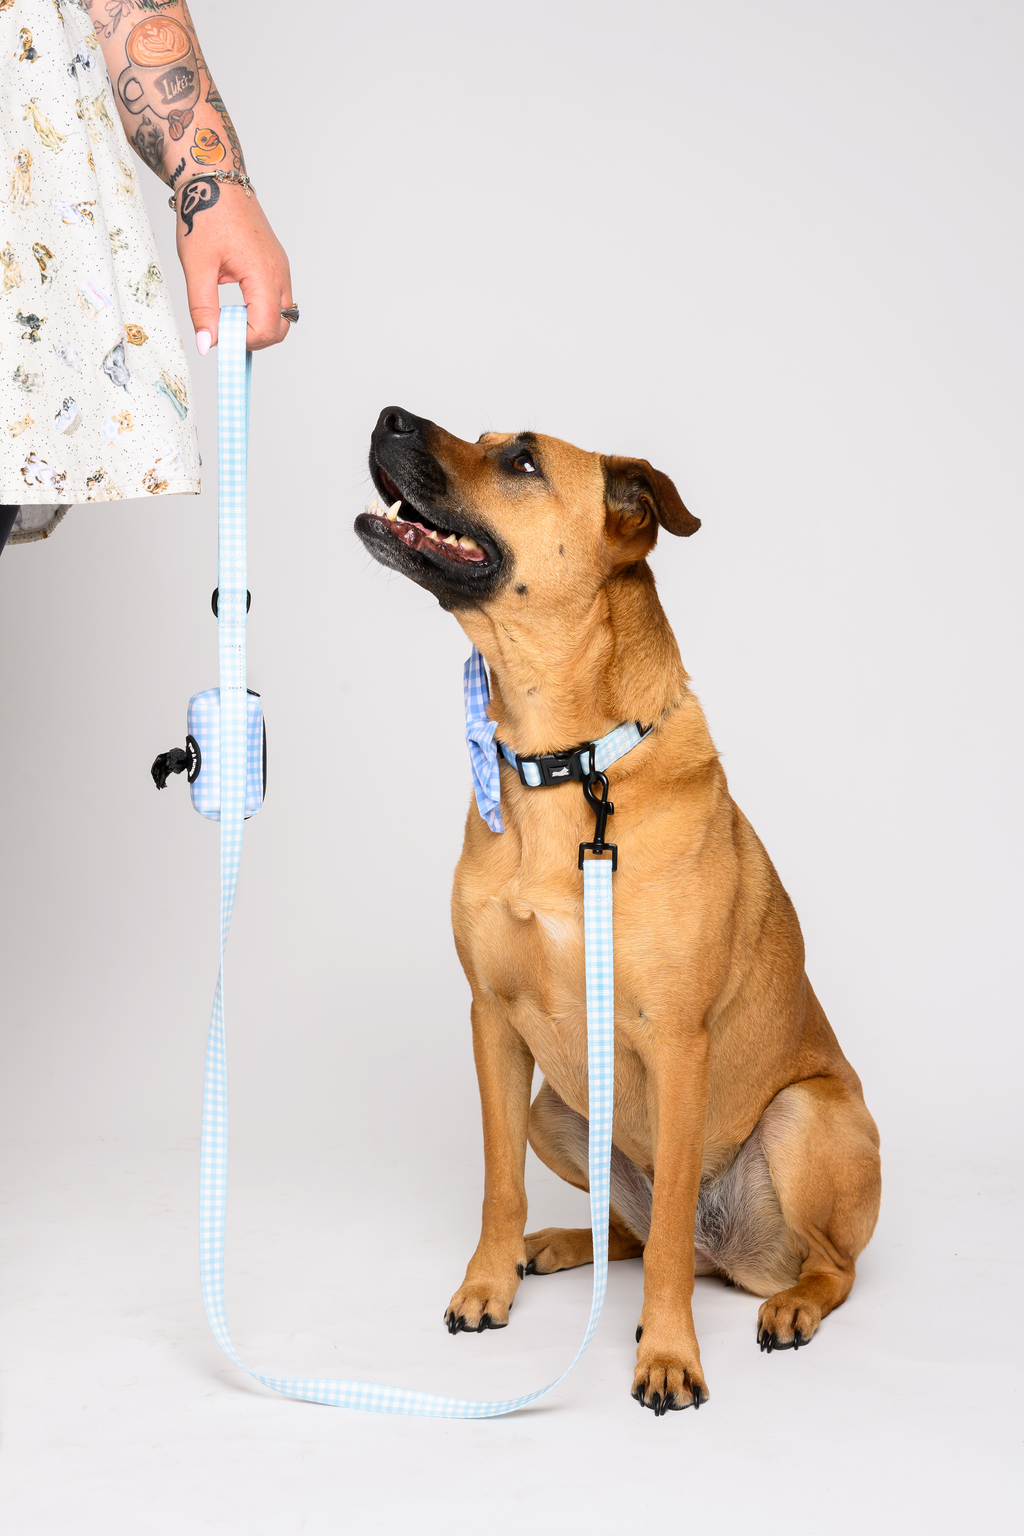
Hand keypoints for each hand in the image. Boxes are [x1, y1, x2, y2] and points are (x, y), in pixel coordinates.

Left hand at [176, 184, 293, 352]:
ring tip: (226, 313)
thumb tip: (207, 344)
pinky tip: (235, 300)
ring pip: (281, 317)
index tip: (217, 336)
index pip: (265, 328)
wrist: (214, 179)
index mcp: (263, 273)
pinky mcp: (276, 266)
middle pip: (279, 328)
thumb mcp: (196, 266)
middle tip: (222, 329)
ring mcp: (281, 269)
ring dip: (255, 324)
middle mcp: (279, 273)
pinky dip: (258, 310)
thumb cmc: (205, 213)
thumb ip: (202, 309)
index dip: (241, 341)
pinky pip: (276, 300)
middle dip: (252, 338)